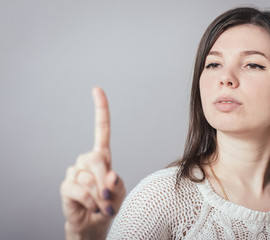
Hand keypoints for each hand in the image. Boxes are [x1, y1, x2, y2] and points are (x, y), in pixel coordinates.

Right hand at [60, 87, 125, 239]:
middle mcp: (86, 160)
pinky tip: (91, 206)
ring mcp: (74, 171)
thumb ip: (116, 183)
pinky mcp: (66, 185)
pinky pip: (79, 190)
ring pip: (88, 177)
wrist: (95, 222)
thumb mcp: (119, 192)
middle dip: (104, 178)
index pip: (101, 129)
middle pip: (95, 157)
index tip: (97, 89)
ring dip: (99, 195)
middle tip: (109, 197)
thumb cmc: (109, 203)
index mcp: (102, 156)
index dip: (100, 109)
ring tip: (101, 205)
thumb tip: (109, 175)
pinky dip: (90, 202)